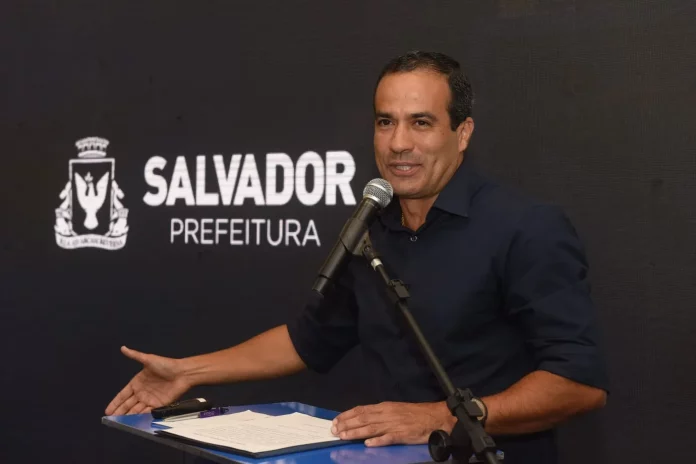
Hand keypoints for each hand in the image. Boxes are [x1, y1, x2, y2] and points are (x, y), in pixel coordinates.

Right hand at [105, 346, 189, 415]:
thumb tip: (123, 348)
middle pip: (127, 404)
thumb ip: (135, 355)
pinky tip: (133, 422)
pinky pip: (147, 412)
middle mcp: (142, 392)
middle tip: (110, 419)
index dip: (116, 402)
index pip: (123, 394)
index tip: (107, 410)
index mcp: (138, 382)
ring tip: (119, 422)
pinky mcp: (158, 405)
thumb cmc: (166, 365)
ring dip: (128, 416)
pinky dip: (140, 417)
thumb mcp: (148, 359)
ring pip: (135, 410)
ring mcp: (149, 399)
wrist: (182, 373)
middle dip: (119, 411)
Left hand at [331, 401, 454, 446]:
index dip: (347, 415)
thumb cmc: (415, 413)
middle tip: (334, 430)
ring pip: (370, 428)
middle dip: (347, 424)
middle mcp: (386, 414)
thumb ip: (380, 414)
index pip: (361, 410)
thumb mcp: (395, 409)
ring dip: (355, 433)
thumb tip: (364, 419)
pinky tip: (367, 444)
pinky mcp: (402, 435)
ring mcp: (394, 425)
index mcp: (384, 407)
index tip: (336, 420)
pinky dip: (377, 441)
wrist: (434, 417)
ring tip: (343, 436)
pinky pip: (388, 438)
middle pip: (362, 419)